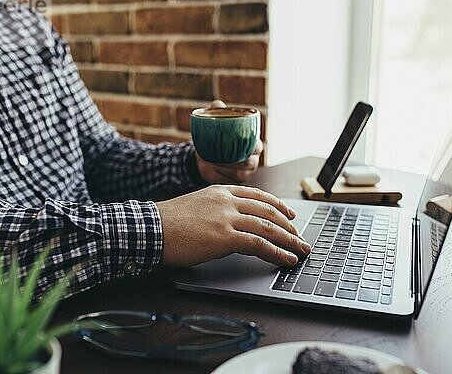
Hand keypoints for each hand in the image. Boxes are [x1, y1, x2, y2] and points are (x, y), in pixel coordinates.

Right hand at [156, 185, 310, 266]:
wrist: (151, 228)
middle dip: (289, 226)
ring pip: (268, 227)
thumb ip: (217, 209)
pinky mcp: (225, 237)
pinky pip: (259, 244)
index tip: (289, 213)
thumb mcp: (196, 204)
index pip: (258, 195)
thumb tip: (232, 223)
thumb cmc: (168, 222)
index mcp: (220, 191)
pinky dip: (277, 253)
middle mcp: (227, 201)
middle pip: (268, 211)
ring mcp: (227, 218)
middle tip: (300, 237)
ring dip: (289, 240)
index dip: (277, 205)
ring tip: (301, 250)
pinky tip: (286, 259)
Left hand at [196, 100, 262, 183]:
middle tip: (220, 154)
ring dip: (228, 168)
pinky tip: (214, 169)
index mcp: (252, 141)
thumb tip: (217, 104)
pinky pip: (234, 180)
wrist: (202, 154)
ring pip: (243, 172)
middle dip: (237, 160)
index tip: (233, 144)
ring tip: (214, 161)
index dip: (250, 147)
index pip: (258, 145)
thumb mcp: (213, 121)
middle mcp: (253, 156)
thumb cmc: (212, 135)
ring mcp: (247, 170)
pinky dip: (224, 175)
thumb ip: (216, 110)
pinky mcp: (239, 179)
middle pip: (251, 161)